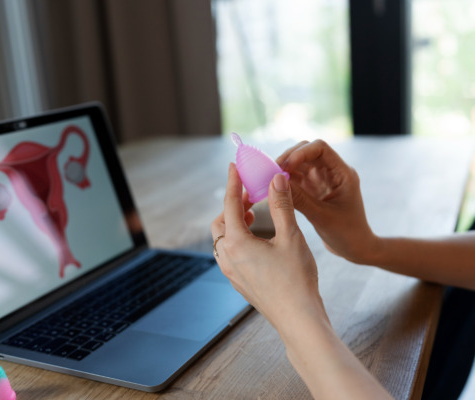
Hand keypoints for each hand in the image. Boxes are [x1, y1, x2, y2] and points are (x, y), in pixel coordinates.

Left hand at [211, 163, 325, 328]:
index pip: (230, 204)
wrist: (298, 319)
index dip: (233, 182)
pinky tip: (256, 239)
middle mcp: (227, 258)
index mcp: (237, 244)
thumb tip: (276, 178)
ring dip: (234, 222)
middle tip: (250, 193)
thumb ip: (282, 205)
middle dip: (232, 204)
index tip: (234, 166)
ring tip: (254, 214)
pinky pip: (229, 253)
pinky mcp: (238, 282)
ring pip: (222, 239)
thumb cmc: (296, 279)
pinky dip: (237, 238)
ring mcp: (231, 272)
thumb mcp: (291, 237)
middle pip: (220, 222)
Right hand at [277, 140, 378, 263]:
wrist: (356, 249)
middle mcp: (332, 172)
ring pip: (299, 163)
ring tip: (269, 181)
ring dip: (284, 169)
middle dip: (288, 158)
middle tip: (272, 172)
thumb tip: (277, 182)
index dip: (300, 153)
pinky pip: (296, 178)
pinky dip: (285, 181)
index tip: (284, 167)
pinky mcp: (313, 189)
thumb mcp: (321, 217)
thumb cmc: (347, 234)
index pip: (320, 148)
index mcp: (343, 173)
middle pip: (307, 151)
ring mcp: (322, 180)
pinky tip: (274, 189)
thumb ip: (300, 199)